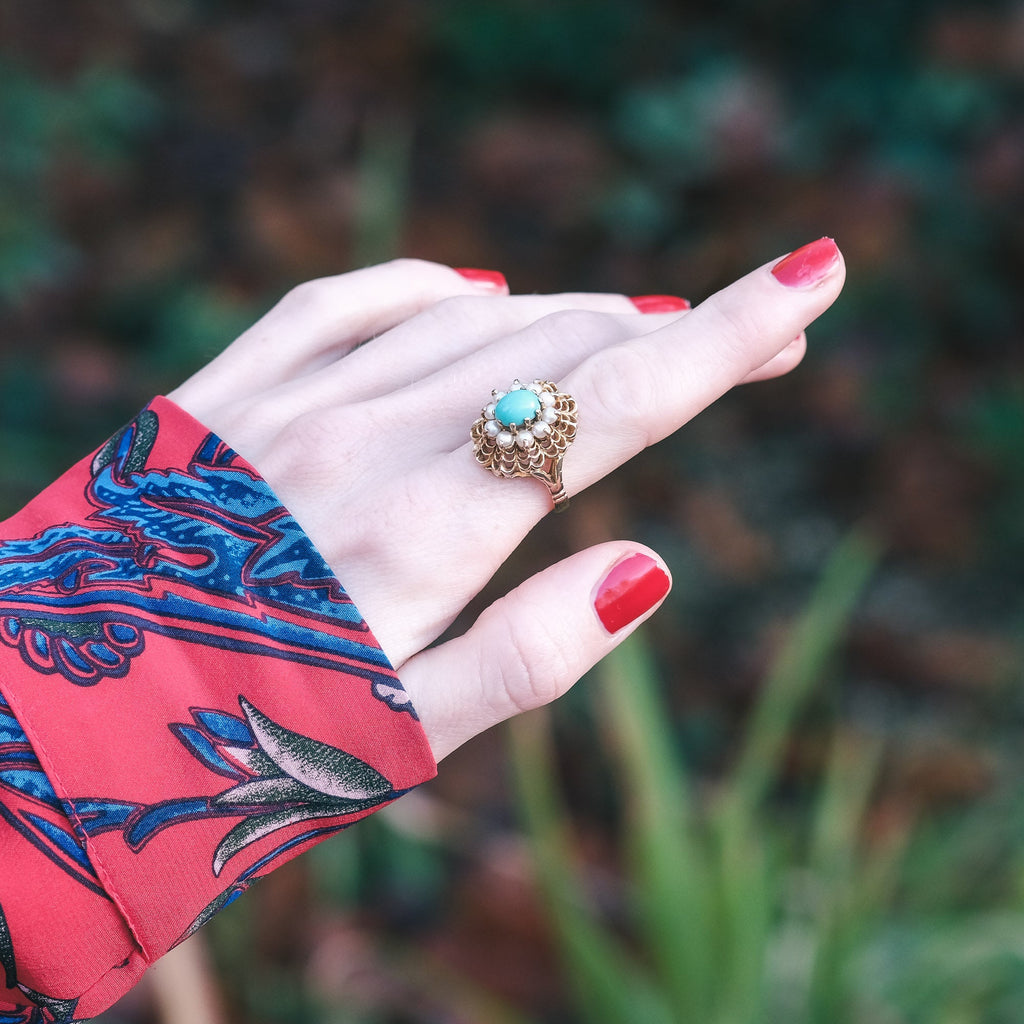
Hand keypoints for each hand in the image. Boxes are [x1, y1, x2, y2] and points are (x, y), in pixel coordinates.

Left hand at [169, 241, 844, 760]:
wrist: (43, 722)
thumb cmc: (229, 752)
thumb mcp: (395, 743)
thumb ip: (527, 658)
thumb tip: (647, 567)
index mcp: (418, 532)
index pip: (608, 406)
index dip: (721, 340)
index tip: (810, 279)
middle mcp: (358, 439)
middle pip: (558, 348)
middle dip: (677, 332)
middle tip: (763, 338)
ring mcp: (286, 401)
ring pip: (472, 318)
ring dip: (578, 315)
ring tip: (649, 328)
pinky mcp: (226, 390)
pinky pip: (348, 299)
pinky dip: (434, 289)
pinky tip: (480, 292)